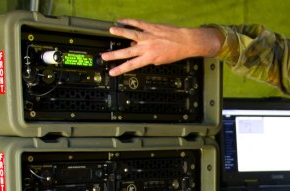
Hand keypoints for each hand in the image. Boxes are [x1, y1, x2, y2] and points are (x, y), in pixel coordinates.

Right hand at [100, 18, 223, 76]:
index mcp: (149, 58)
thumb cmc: (176, 52)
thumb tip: (139, 53)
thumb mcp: (161, 60)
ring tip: (111, 30)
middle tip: (104, 56)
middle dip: (114, 55)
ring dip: (120, 32)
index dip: (120, 69)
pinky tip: (122, 20)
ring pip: (131, 34)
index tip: (112, 72)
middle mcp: (147, 47)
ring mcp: (149, 36)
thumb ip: (148, 58)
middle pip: (127, 52)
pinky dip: (130, 21)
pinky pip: (138, 23)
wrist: (186, 42)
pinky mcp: (152, 27)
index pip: (131, 65)